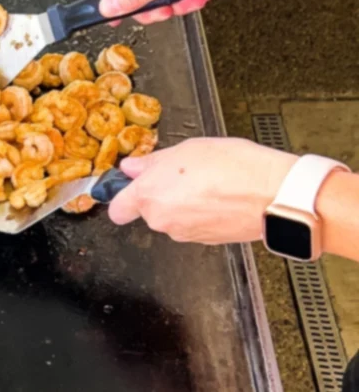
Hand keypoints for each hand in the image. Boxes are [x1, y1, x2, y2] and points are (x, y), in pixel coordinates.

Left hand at [108, 138, 295, 243]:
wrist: (274, 195)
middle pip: (148, 210)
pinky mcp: (204, 242)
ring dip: (182, 204)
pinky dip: (201, 214)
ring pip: (172, 218)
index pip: (117, 208)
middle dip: (160, 194)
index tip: (128, 187)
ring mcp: (182, 234)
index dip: (122, 197)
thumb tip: (133, 167)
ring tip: (208, 183)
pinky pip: (193, 225)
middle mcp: (161, 220)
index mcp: (149, 195)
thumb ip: (153, 161)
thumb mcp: (188, 149)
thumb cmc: (235, 168)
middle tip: (182, 174)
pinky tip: (219, 197)